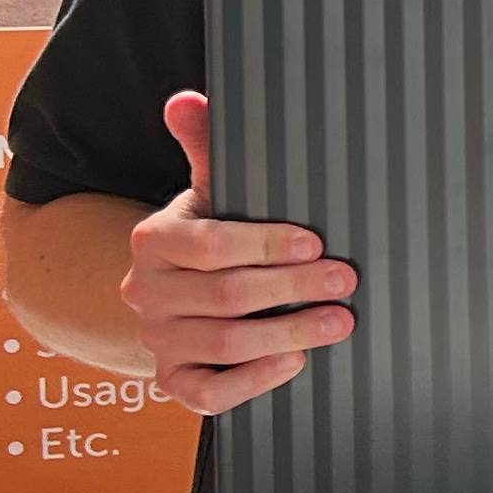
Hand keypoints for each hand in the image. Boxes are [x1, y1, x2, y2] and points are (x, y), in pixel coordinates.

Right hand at [119, 92, 352, 415]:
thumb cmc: (210, 235)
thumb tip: (187, 99)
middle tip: (346, 282)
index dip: (267, 246)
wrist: (175, 294)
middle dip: (293, 289)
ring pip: (224, 344)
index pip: (211, 244)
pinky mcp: (172, 381)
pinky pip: (208, 394)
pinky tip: (294, 363)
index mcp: (154, 240)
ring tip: (339, 322)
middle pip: (226, 296)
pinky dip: (254, 381)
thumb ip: (207, 146)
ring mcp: (158, 340)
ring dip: (289, 334)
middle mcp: (146, 292)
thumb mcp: (212, 190)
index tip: (317, 245)